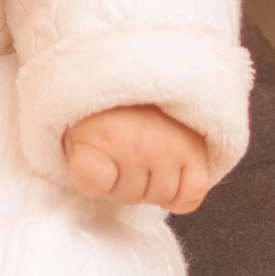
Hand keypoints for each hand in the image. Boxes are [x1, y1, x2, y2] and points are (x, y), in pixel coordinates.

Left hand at [64, 103, 212, 214]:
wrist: (143, 77)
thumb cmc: (106, 114)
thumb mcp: (78, 130)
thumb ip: (82, 162)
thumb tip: (98, 186)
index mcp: (100, 135)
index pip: (92, 182)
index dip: (94, 181)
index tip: (96, 163)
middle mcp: (136, 143)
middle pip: (128, 197)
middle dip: (124, 184)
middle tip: (124, 158)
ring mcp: (168, 149)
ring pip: (160, 197)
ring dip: (153, 187)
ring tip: (147, 160)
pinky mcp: (196, 152)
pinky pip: (190, 196)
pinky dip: (181, 195)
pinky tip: (171, 176)